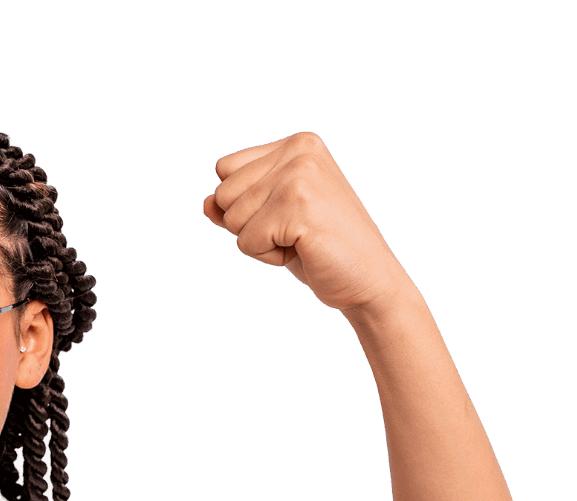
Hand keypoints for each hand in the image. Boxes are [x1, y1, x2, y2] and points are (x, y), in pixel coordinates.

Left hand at [203, 132, 414, 316]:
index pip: (225, 169)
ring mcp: (300, 177)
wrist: (369, 278)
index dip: (244, 203)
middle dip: (250, 224)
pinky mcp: (298, 207)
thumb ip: (237, 204)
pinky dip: (269, 256)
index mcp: (297, 145)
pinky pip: (247, 242)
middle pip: (224, 194)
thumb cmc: (320, 247)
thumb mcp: (273, 218)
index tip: (286, 214)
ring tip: (300, 240)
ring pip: (232, 219)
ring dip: (260, 242)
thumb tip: (207, 203)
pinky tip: (303, 250)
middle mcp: (299, 152)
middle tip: (295, 231)